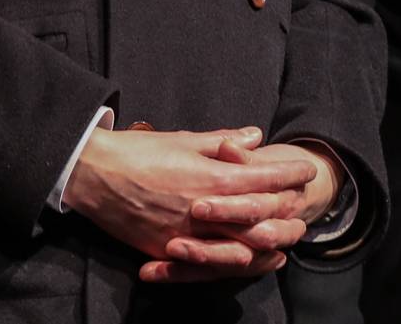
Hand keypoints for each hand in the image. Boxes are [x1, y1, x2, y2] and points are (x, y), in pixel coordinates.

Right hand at [63, 126, 316, 282]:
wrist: (93, 175)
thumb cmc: (137, 152)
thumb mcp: (182, 140)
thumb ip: (222, 142)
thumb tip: (254, 137)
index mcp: (210, 177)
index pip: (264, 179)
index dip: (289, 175)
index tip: (306, 170)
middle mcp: (204, 210)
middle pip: (261, 219)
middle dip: (288, 213)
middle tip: (304, 208)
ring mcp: (187, 235)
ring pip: (242, 247)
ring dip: (269, 242)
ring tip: (286, 237)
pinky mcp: (168, 251)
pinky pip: (210, 264)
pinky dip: (236, 261)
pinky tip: (250, 258)